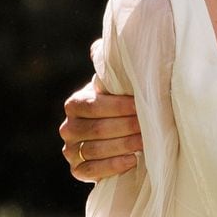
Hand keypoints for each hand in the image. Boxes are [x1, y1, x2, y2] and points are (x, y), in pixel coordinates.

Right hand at [60, 64, 143, 181]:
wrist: (119, 137)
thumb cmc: (123, 106)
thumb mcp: (117, 88)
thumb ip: (112, 70)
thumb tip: (101, 46)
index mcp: (75, 104)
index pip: (92, 106)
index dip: (117, 107)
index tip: (140, 106)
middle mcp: (68, 128)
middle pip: (95, 129)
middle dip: (125, 127)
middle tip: (148, 125)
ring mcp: (71, 151)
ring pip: (94, 150)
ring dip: (123, 145)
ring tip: (145, 142)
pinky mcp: (77, 170)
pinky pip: (90, 171)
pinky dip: (112, 166)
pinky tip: (132, 160)